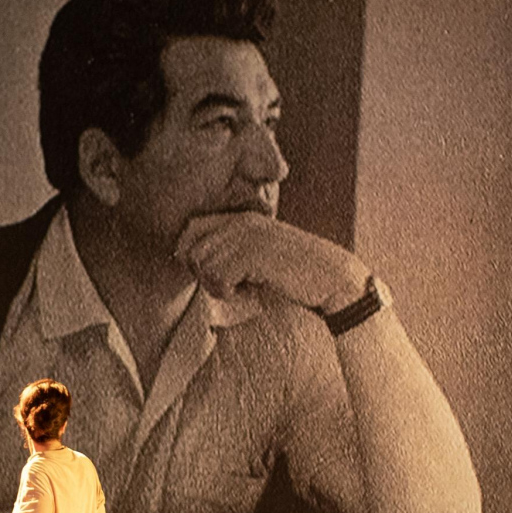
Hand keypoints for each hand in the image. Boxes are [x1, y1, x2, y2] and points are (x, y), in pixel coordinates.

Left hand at [176, 213, 368, 313]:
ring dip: (220, 287)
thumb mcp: (253, 262)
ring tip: (247, 288)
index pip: (189, 230)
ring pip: (203, 266)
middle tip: (236, 286)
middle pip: (191, 252)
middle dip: (206, 277)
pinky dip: (230, 293)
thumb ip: (224, 256)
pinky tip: (253, 290)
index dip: (193, 258)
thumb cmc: (291, 279)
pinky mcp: (254, 252)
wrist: (331, 280)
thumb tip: (180, 258)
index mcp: (240, 219)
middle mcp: (240, 222)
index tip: (219, 276)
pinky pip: (217, 277)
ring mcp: (247, 235)